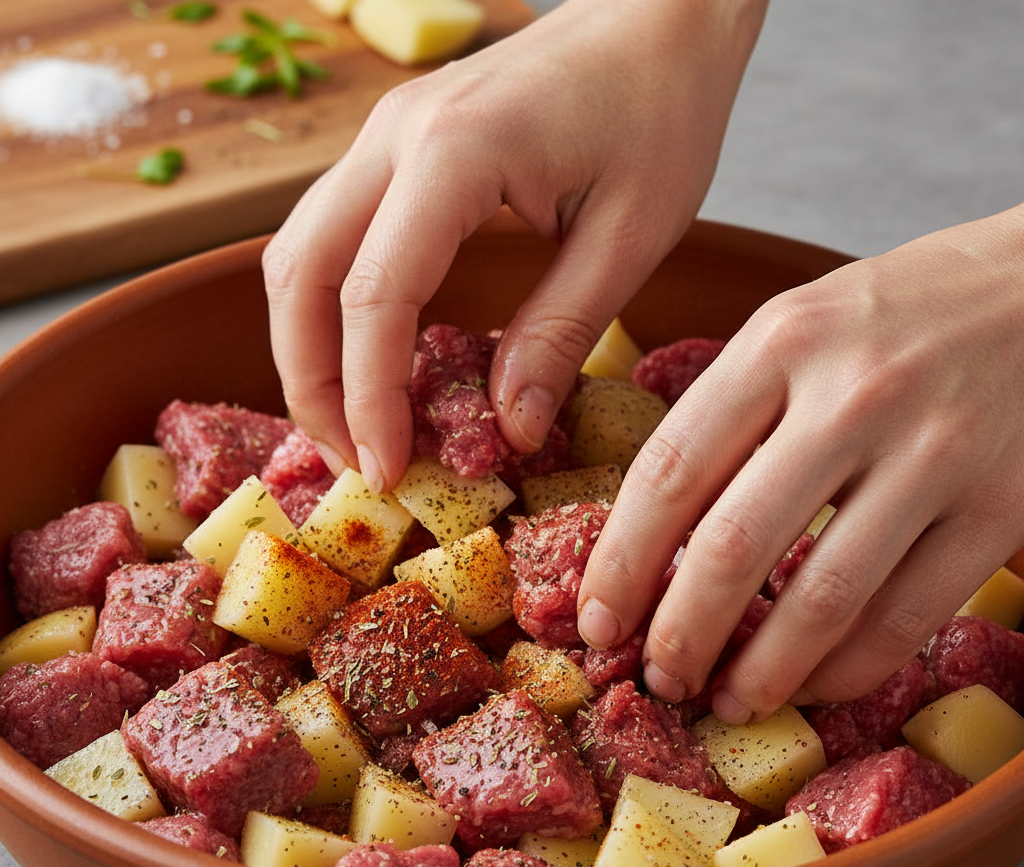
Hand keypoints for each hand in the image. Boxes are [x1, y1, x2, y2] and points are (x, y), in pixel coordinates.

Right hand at [263, 0, 766, 490]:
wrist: (659, 15)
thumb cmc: (661, 109)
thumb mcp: (630, 237)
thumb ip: (560, 334)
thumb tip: (512, 429)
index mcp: (455, 154)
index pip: (376, 296)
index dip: (371, 397)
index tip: (391, 470)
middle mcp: (394, 137)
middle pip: (299, 274)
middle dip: (312, 382)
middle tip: (356, 459)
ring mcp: (384, 135)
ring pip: (298, 254)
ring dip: (309, 347)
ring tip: (354, 422)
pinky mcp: (394, 147)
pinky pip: (332, 235)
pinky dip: (333, 308)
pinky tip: (371, 358)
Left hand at [577, 203, 1023, 722]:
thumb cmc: (900, 314)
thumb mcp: (797, 325)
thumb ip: (729, 413)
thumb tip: (652, 534)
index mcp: (781, 343)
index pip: (670, 471)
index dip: (620, 562)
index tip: (596, 621)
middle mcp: (853, 395)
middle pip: (734, 547)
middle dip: (680, 633)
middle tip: (658, 677)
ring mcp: (934, 454)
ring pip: (823, 598)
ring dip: (761, 672)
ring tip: (726, 702)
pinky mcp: (1002, 507)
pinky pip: (906, 615)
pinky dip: (846, 670)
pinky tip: (809, 685)